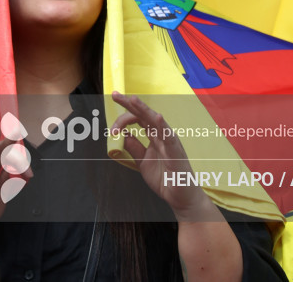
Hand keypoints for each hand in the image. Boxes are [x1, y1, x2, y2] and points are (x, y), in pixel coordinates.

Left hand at [109, 91, 207, 220]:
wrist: (181, 197)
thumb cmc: (165, 178)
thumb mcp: (143, 161)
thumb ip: (134, 147)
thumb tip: (122, 134)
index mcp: (155, 136)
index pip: (138, 119)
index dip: (124, 119)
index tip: (111, 129)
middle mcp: (163, 135)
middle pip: (145, 115)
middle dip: (130, 104)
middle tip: (116, 95)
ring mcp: (170, 142)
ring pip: (156, 122)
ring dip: (144, 110)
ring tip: (133, 100)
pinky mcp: (176, 153)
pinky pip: (169, 137)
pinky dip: (163, 127)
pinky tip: (157, 117)